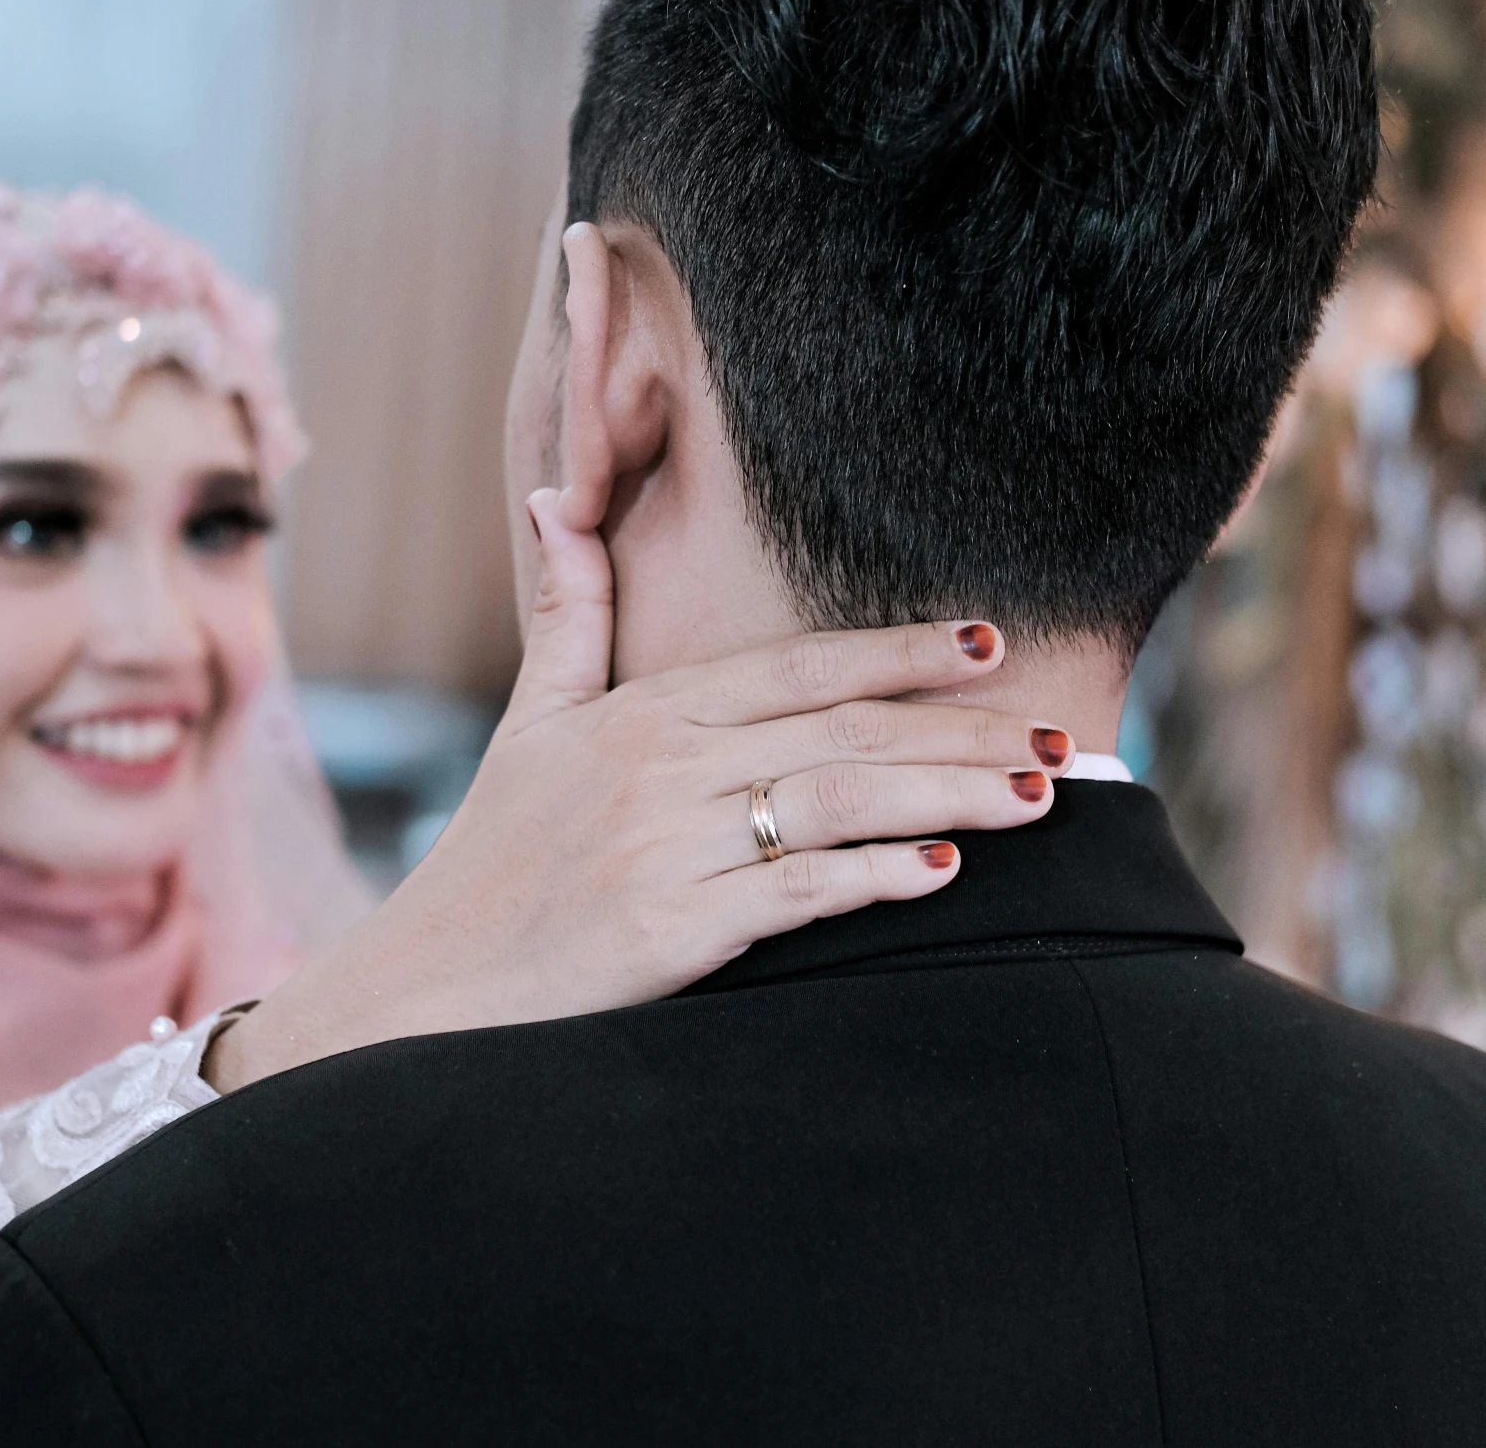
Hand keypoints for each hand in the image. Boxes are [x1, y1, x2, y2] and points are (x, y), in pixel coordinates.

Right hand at [204, 490, 1070, 1090]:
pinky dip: (872, 878)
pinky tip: (941, 869)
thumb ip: (568, 618)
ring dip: (945, 795)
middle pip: (840, 730)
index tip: (990, 645)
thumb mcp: (529, 723)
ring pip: (834, 802)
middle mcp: (658, 767)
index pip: (796, 667)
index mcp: (640, 713)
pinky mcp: (667, 930)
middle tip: (1058, 733)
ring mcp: (663, 847)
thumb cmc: (492, 856)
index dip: (899, 653)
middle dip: (959, 728)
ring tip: (1033, 798)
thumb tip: (552, 501)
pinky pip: (793, 894)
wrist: (427, 983)